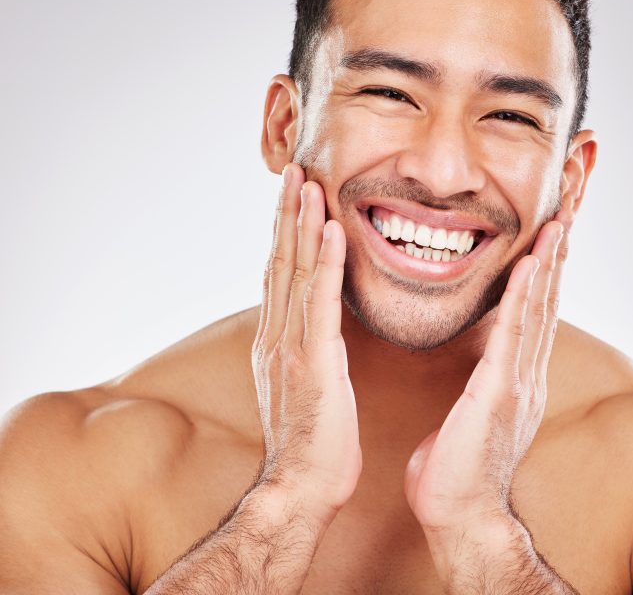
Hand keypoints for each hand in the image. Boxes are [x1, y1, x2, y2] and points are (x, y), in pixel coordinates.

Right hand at [252, 163, 361, 521]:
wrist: (301, 486)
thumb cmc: (312, 441)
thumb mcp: (302, 385)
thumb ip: (302, 348)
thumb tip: (311, 325)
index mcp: (276, 340)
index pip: (278, 273)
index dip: (283, 232)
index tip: (292, 196)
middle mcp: (276, 335)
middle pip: (279, 261)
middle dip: (286, 214)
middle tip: (292, 170)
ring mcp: (290, 346)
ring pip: (294, 272)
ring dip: (300, 224)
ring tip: (305, 182)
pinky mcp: (312, 360)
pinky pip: (319, 301)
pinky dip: (324, 262)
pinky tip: (331, 229)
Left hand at [403, 220, 566, 534]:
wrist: (460, 513)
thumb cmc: (457, 470)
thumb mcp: (473, 417)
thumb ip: (482, 390)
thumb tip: (477, 378)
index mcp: (517, 381)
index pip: (534, 319)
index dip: (544, 279)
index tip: (547, 242)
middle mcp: (527, 376)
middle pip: (546, 307)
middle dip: (555, 262)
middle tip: (563, 218)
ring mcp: (519, 382)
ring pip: (538, 312)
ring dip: (548, 266)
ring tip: (557, 226)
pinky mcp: (501, 390)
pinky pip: (514, 333)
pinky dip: (526, 296)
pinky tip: (531, 264)